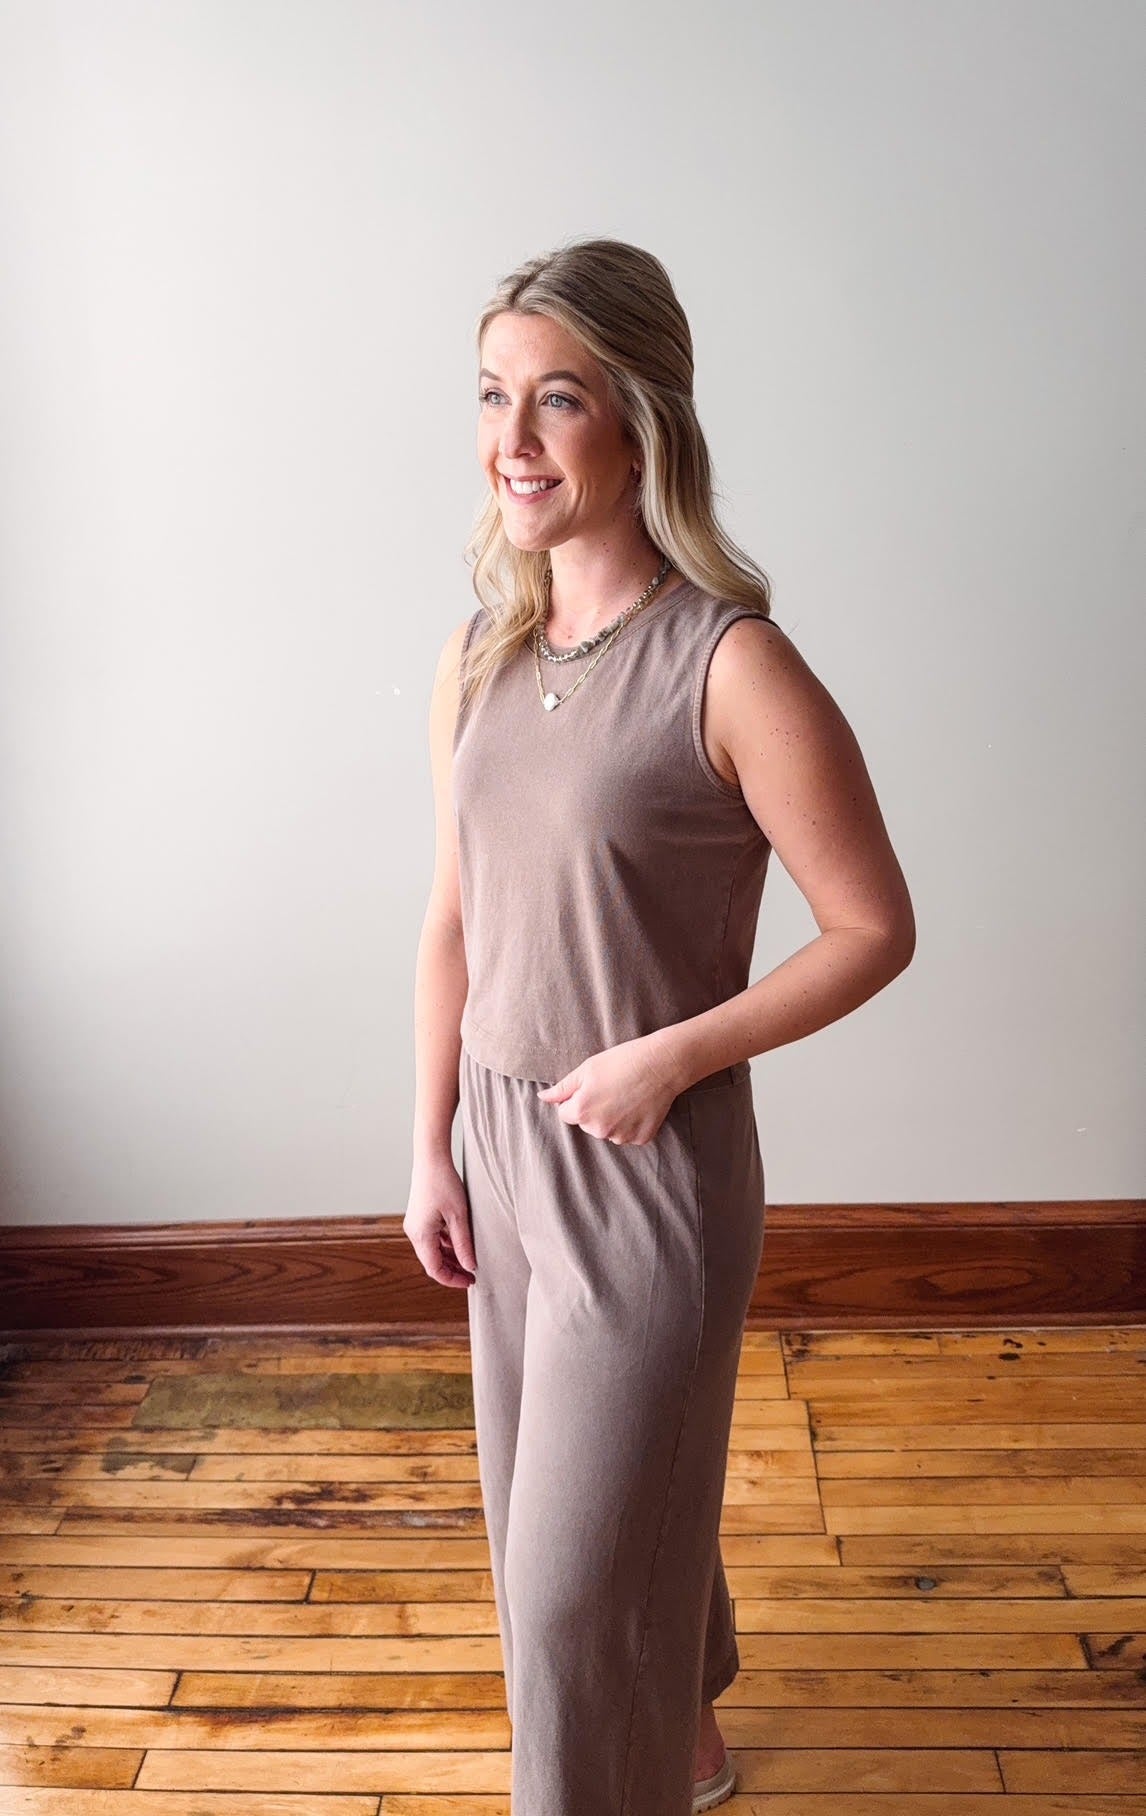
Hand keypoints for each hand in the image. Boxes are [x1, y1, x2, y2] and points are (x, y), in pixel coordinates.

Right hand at [403, 1155, 476, 1287]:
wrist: (431, 1158)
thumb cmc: (444, 1183)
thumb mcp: (459, 1216)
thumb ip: (464, 1244)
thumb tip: (470, 1267)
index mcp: (421, 1235)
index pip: (435, 1269)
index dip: (453, 1279)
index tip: (471, 1281)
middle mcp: (414, 1232)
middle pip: (432, 1262)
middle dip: (452, 1270)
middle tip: (473, 1274)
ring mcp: (415, 1225)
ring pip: (432, 1251)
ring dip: (449, 1257)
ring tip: (469, 1260)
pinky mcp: (419, 1217)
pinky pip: (432, 1238)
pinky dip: (445, 1245)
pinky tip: (460, 1243)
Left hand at [535, 1033, 681, 1145]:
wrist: (661, 1064)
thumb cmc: (622, 1061)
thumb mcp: (586, 1069)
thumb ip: (561, 1088)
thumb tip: (543, 1098)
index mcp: (581, 1112)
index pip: (565, 1113)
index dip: (576, 1098)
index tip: (592, 1086)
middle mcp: (599, 1130)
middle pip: (587, 1123)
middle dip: (593, 1109)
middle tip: (612, 1088)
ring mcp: (621, 1136)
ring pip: (607, 1130)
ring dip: (612, 1118)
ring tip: (626, 1095)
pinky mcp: (640, 1138)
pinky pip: (628, 1134)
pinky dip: (631, 1123)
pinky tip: (638, 1105)